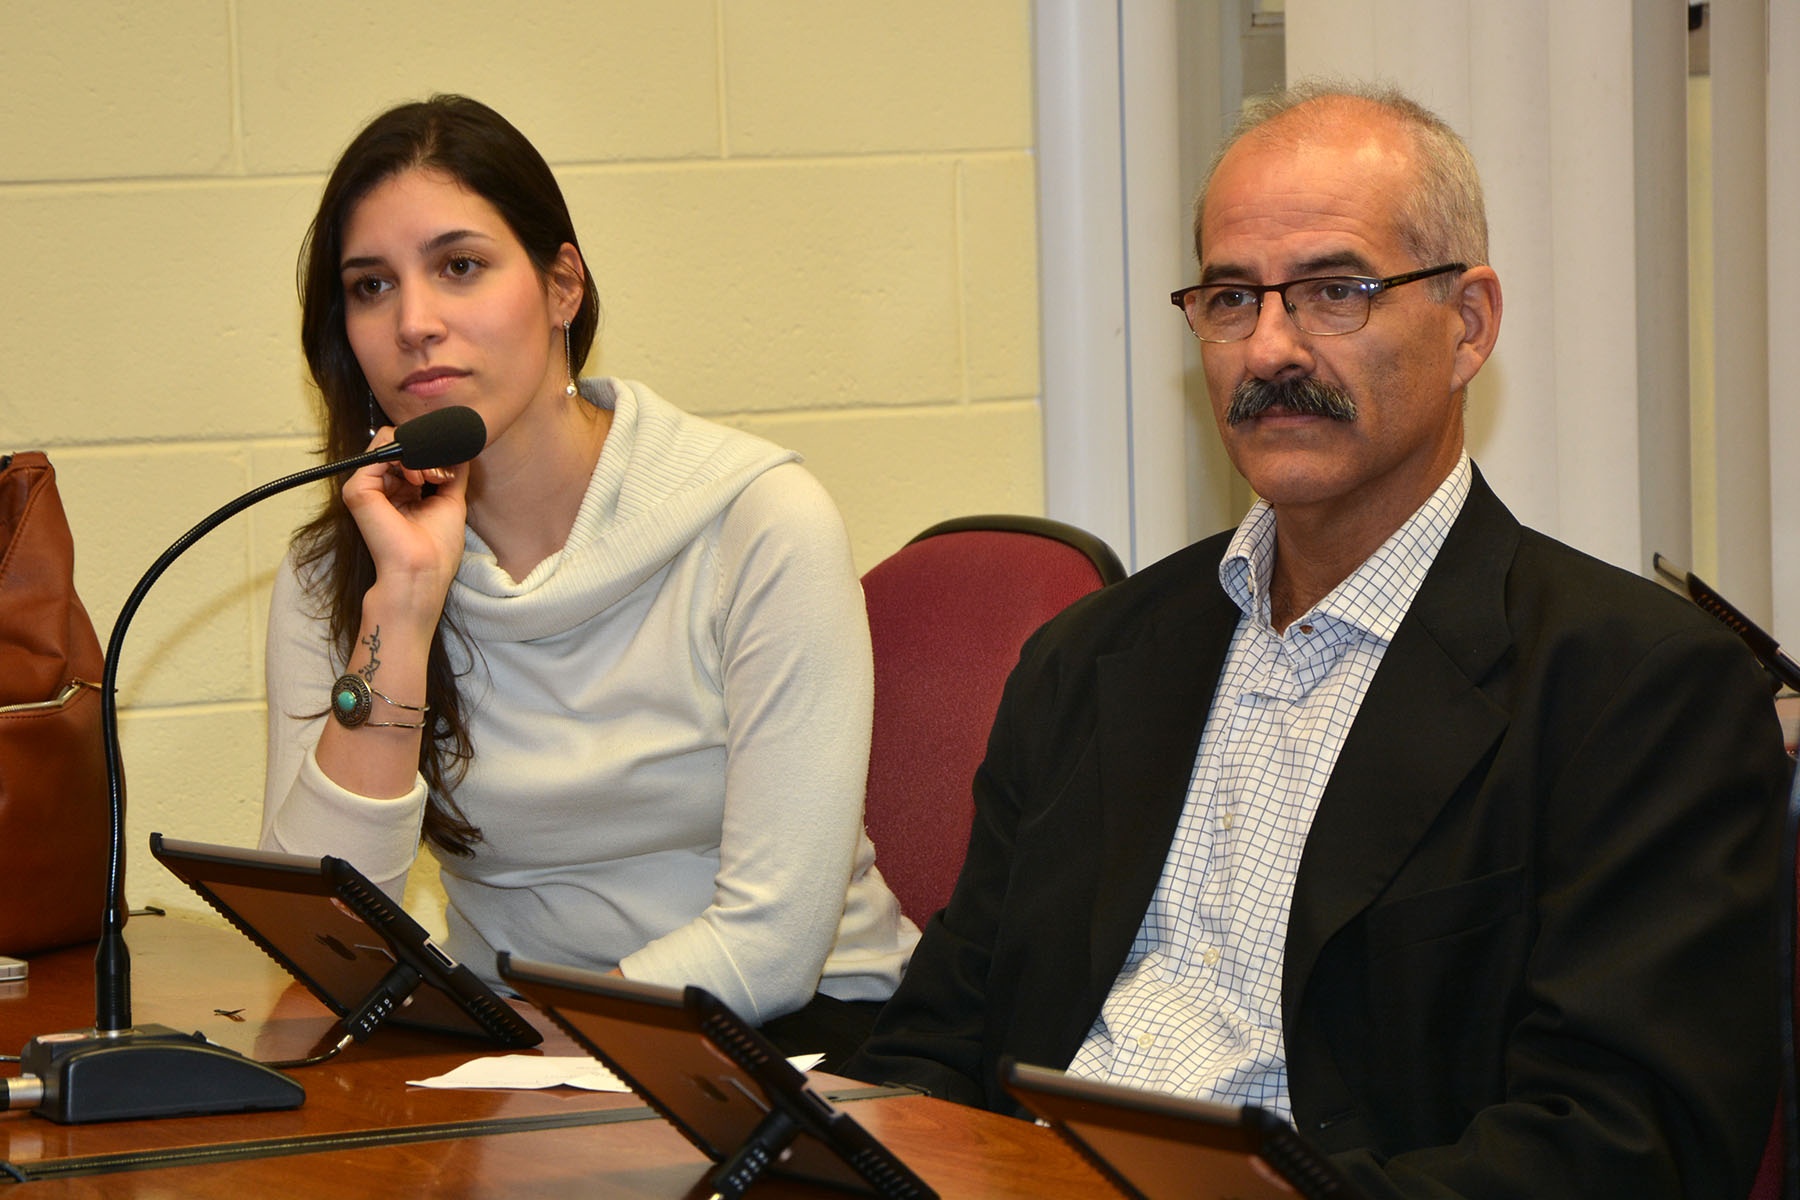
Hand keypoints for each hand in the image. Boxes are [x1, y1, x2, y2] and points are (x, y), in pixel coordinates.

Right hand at [341, 425, 469, 627]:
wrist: (423, 571)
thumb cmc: (437, 548)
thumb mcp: (451, 500)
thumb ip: (452, 472)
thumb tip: (458, 449)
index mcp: (400, 491)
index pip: (409, 452)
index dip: (430, 454)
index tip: (446, 474)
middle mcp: (381, 487)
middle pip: (398, 443)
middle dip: (425, 451)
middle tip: (439, 476)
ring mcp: (367, 487)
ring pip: (389, 441)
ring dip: (418, 453)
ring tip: (430, 478)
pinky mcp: (358, 489)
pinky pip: (380, 451)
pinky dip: (405, 456)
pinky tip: (418, 479)